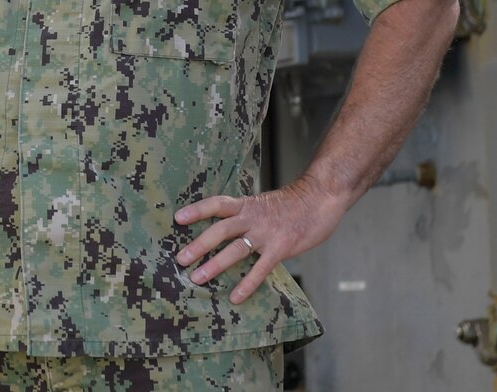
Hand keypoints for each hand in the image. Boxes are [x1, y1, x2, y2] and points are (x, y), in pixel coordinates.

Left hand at [174, 177, 347, 303]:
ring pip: (235, 250)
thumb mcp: (262, 204)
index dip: (197, 210)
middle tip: (180, 259)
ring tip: (197, 278)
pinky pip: (260, 268)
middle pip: (220, 229)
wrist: (319, 198)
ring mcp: (266, 233)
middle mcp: (252, 217)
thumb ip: (244, 215)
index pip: (216, 204)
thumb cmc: (290, 204)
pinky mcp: (281, 248)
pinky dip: (247, 284)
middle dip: (199, 245)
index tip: (177, 218)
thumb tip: (225, 228)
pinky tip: (235, 297)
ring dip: (215, 265)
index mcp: (246, 205)